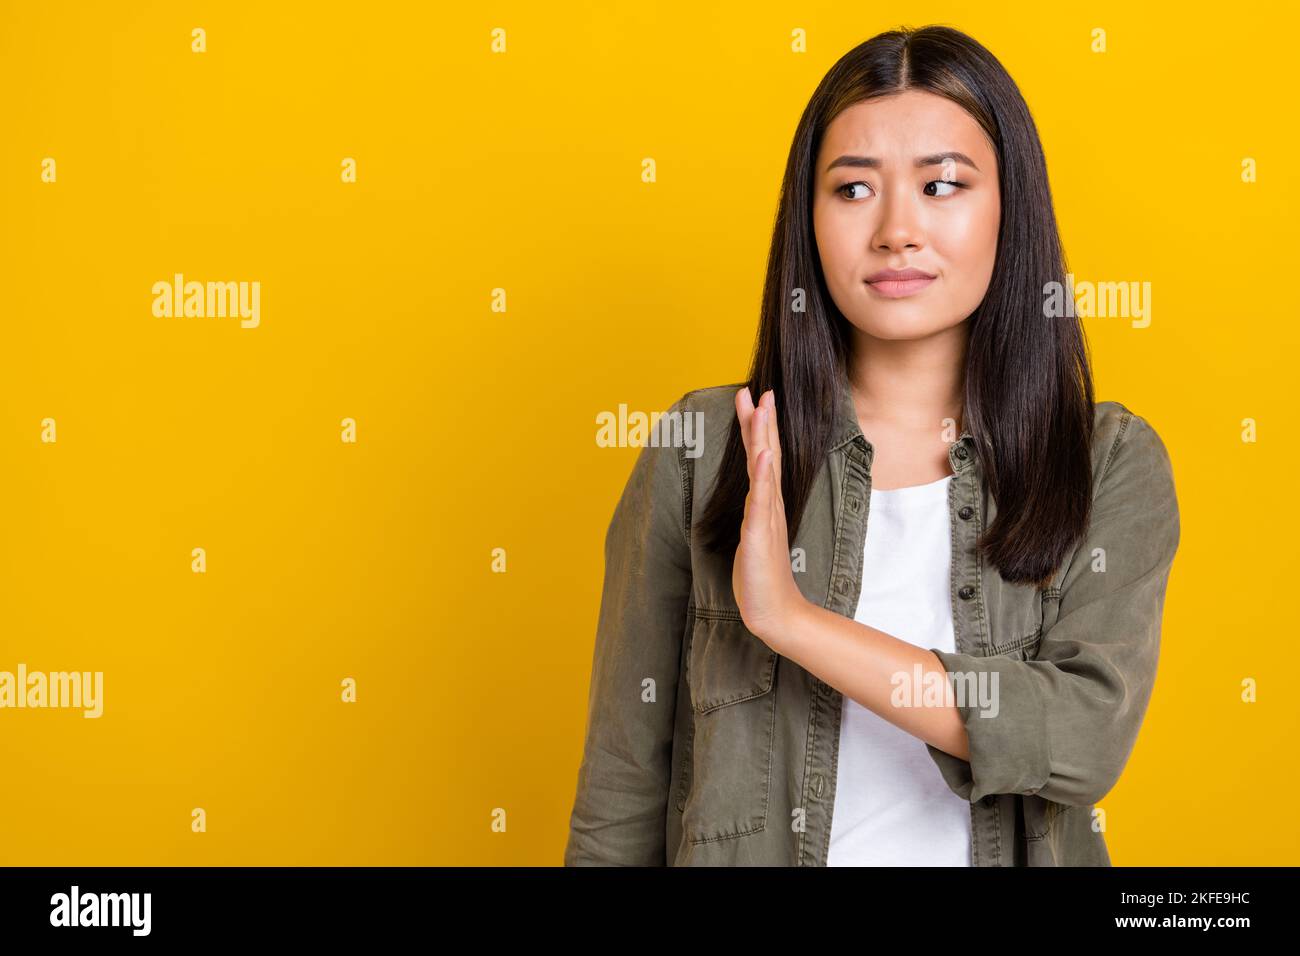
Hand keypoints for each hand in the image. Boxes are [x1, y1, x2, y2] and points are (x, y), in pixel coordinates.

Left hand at [732, 386, 808, 651]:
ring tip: (762, 408)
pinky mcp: (760, 532)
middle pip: (765, 454)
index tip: (753, 398)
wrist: (774, 610)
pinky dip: (763, 475)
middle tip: (761, 389)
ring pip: (765, 469)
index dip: (756, 428)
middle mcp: (768, 504)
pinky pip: (762, 499)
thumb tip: (753, 497)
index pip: (760, 457)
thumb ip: (754, 515)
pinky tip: (763, 455)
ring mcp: (766, 516)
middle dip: (761, 421)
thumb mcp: (753, 536)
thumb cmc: (761, 576)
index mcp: (764, 503)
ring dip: (763, 437)